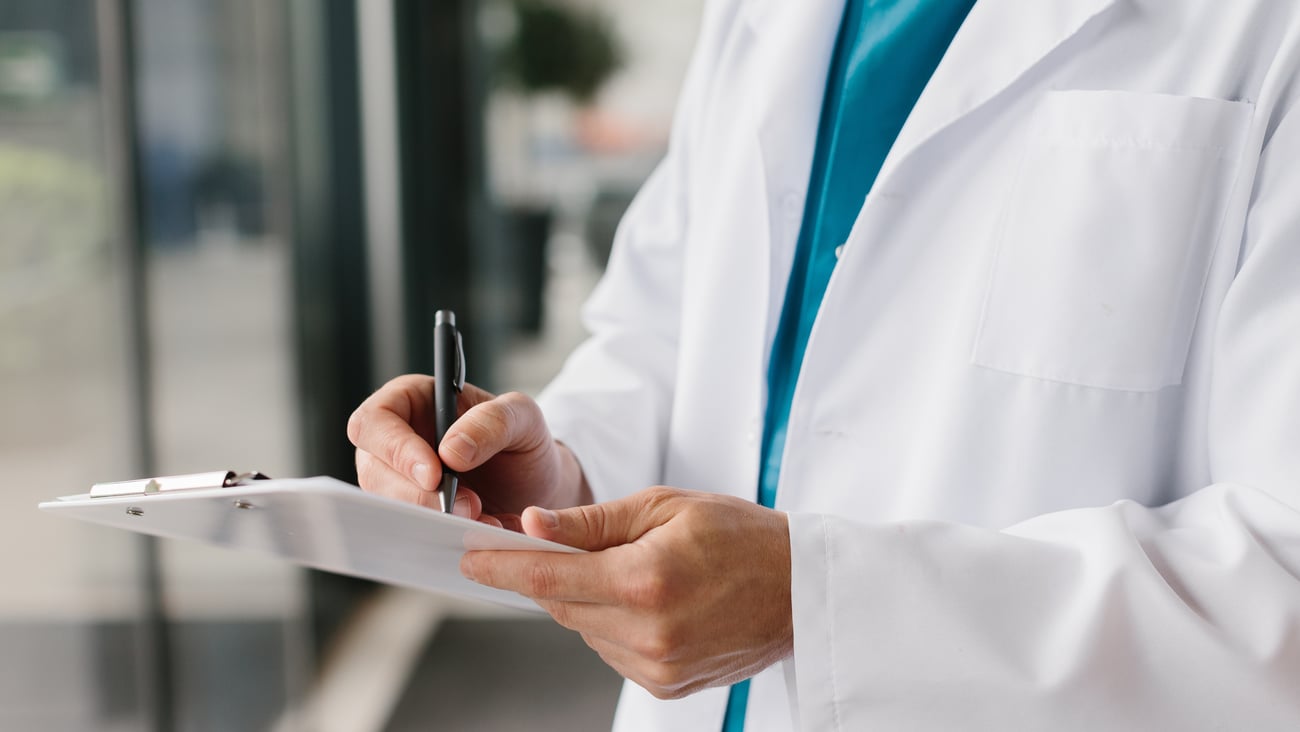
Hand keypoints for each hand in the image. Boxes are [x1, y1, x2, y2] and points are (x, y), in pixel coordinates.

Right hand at [347, 374, 589, 527]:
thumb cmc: (524, 440)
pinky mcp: (413, 516)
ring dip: (434, 519)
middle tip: (469, 506)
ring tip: (486, 520)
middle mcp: (396, 442)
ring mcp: (398, 482)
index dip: (395, 449)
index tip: (434, 475)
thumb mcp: (523, 417)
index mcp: (411, 401)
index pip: (375, 421)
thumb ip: (493, 422)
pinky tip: (479, 533)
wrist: (538, 485)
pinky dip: (443, 537)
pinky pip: (410, 532)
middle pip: (375, 471)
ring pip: (389, 506)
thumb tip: (450, 450)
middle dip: (420, 495)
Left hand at [460, 487, 792, 698]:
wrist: (801, 589)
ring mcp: (657, 667)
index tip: (468, 558)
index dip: (501, 568)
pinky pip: (611, 650)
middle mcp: (648, 634)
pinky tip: (646, 597)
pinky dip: (611, 622)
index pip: (549, 579)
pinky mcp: (666, 686)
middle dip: (547, 574)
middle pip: (562, 606)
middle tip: (545, 542)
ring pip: (584, 630)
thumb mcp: (666, 507)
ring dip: (585, 598)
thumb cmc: (742, 536)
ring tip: (628, 567)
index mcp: (645, 581)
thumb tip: (535, 525)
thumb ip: (593, 522)